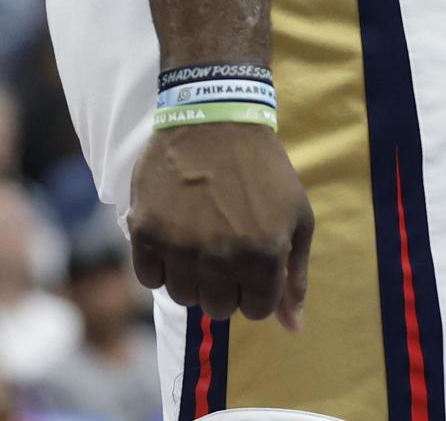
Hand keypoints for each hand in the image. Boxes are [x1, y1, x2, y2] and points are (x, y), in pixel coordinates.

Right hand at [129, 124, 313, 329]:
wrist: (216, 116)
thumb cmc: (264, 169)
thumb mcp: (298, 216)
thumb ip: (296, 276)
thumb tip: (294, 329)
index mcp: (264, 255)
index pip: (254, 310)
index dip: (253, 287)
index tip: (250, 262)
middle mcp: (222, 257)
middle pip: (217, 308)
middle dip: (223, 284)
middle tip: (223, 247)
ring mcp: (182, 246)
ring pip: (182, 296)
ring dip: (191, 274)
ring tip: (198, 236)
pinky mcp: (147, 231)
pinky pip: (149, 278)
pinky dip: (159, 263)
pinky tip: (173, 232)